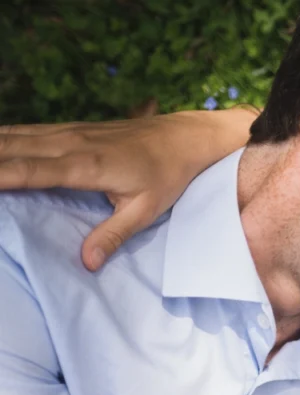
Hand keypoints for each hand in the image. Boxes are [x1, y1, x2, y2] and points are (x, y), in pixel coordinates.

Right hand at [0, 108, 257, 270]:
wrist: (183, 137)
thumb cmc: (168, 175)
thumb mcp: (146, 210)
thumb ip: (113, 235)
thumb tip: (87, 263)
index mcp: (85, 165)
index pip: (29, 170)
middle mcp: (69, 143)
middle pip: (11, 148)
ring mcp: (68, 132)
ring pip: (14, 136)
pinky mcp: (70, 129)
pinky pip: (25, 132)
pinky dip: (3, 138)